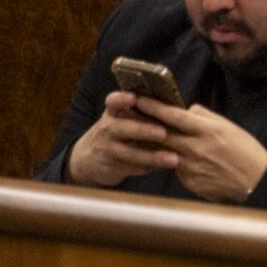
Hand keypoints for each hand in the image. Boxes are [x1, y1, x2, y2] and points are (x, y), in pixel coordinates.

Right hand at [65, 90, 179, 187]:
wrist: (87, 158)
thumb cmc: (117, 132)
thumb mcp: (121, 118)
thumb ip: (142, 112)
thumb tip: (179, 108)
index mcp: (113, 112)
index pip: (113, 101)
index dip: (121, 99)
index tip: (133, 98)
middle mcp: (107, 128)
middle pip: (123, 128)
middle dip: (144, 131)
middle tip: (163, 133)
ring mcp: (107, 149)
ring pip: (130, 153)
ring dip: (152, 156)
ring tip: (173, 159)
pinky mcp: (111, 166)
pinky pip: (131, 168)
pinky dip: (149, 168)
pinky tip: (165, 167)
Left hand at [132, 97, 266, 204]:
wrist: (256, 183)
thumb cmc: (246, 152)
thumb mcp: (228, 128)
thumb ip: (205, 118)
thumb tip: (188, 111)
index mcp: (207, 131)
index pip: (174, 116)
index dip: (155, 107)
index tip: (139, 99)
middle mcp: (196, 148)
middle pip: (162, 134)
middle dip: (144, 123)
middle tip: (128, 115)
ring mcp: (190, 167)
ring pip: (164, 152)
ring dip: (152, 144)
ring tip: (138, 136)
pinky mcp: (189, 182)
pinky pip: (175, 168)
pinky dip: (172, 162)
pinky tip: (170, 159)